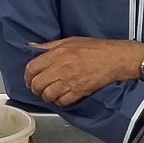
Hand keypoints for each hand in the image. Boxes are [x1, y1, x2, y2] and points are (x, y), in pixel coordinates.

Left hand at [25, 38, 143, 106]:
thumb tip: (32, 47)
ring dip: (47, 96)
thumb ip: (49, 46)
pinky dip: (59, 101)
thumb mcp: (70, 40)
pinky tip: (62, 96)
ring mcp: (70, 82)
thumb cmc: (95, 48)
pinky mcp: (79, 92)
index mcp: (58, 54)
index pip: (32, 68)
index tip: (30, 78)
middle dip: (35, 88)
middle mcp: (61, 68)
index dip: (28, 76)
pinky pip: (62, 102)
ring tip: (50, 92)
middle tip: (39, 87)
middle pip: (37, 84)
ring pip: (48, 96)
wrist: (116, 59)